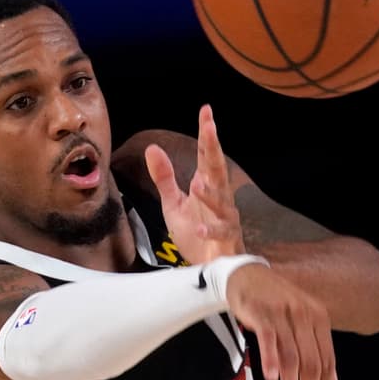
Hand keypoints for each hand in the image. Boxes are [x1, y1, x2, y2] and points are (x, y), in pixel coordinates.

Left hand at [144, 104, 243, 265]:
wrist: (209, 267)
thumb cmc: (195, 234)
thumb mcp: (173, 203)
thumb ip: (164, 177)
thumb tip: (152, 148)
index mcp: (206, 185)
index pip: (205, 155)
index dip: (206, 134)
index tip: (206, 111)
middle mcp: (219, 197)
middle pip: (216, 168)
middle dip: (213, 148)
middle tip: (210, 127)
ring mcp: (225, 217)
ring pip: (221, 202)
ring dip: (210, 194)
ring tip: (197, 184)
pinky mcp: (226, 239)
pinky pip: (219, 232)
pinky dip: (209, 230)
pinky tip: (198, 227)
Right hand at [226, 263, 338, 379]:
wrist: (245, 275)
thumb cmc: (274, 305)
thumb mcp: (300, 326)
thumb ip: (316, 355)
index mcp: (319, 320)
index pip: (326, 362)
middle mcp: (305, 316)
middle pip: (312, 363)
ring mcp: (283, 313)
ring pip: (292, 357)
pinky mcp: (262, 312)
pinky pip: (269, 339)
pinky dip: (271, 359)